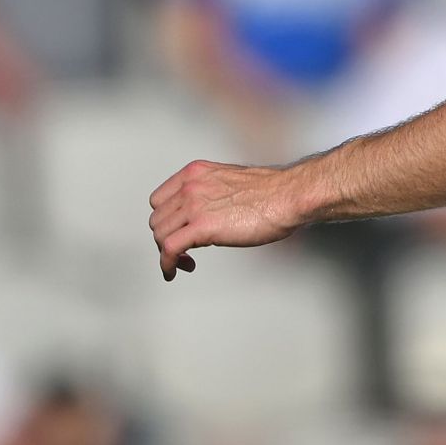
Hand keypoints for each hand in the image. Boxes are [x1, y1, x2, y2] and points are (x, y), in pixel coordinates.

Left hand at [147, 159, 311, 279]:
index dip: (166, 219)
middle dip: (166, 238)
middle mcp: (190, 186)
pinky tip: (173, 271)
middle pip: (157, 219)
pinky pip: (169, 249)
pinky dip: (166, 264)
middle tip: (184, 251)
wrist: (288, 197)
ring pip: (159, 234)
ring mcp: (194, 205)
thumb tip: (207, 214)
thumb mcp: (230, 182)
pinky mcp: (201, 227)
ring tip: (185, 262)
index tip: (176, 231)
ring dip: (167, 253)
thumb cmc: (272, 193)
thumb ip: (211, 193)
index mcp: (196, 173)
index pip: (160, 199)